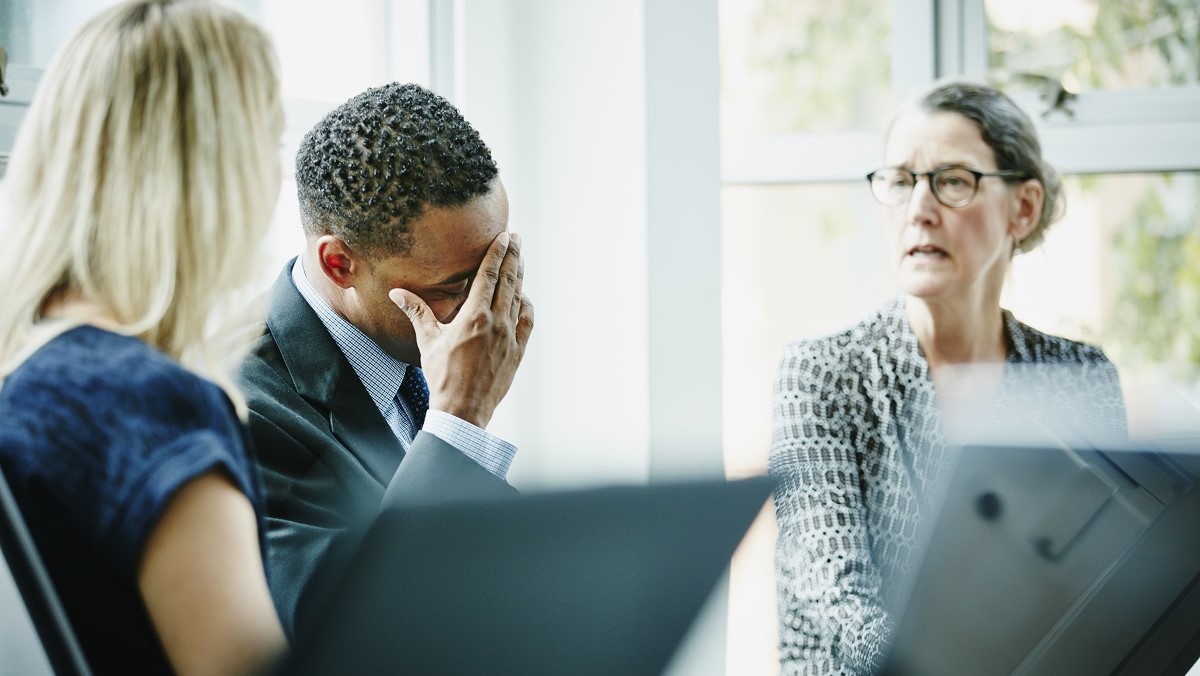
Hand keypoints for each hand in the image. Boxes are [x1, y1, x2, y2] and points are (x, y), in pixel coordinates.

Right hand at [388, 232, 533, 428]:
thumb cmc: (442, 376)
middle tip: (518, 239)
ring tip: (521, 261)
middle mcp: (497, 323)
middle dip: (513, 257)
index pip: (489, 276)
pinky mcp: (518, 351)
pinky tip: (523, 298)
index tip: (506, 237)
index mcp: (474, 316)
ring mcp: (511, 336)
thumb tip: (396, 293)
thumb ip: (416, 311)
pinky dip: (526, 305)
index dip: (498, 254)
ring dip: (520, 277)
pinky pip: (527, 321)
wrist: (463, 410)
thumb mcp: (428, 341)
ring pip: (519, 298)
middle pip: (508, 281)